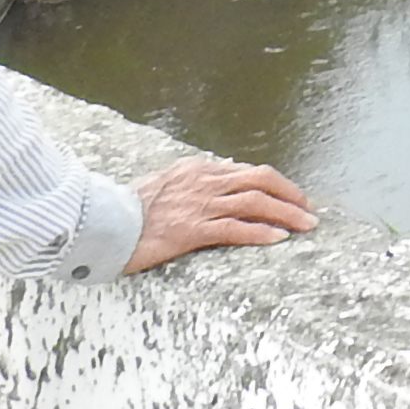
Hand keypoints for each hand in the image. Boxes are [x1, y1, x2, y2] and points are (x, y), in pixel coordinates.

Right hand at [125, 155, 317, 270]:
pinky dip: (260, 232)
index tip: (293, 197)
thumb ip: (195, 180)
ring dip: (286, 214)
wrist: (100, 222)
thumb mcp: (166, 184)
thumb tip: (227, 173)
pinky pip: (234, 229)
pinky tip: (278, 239)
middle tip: (310, 210)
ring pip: (255, 203)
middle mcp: (203, 182)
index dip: (276, 184)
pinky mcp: (190, 230)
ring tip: (307, 226)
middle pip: (260, 181)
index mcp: (198, 169)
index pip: (247, 172)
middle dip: (290, 194)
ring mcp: (198, 205)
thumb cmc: (128, 209)